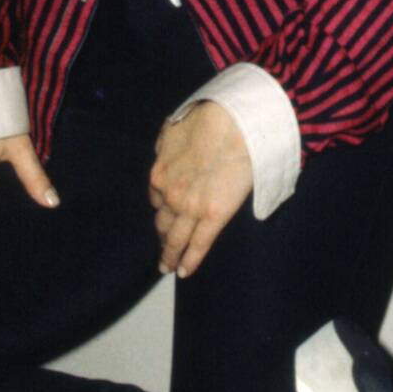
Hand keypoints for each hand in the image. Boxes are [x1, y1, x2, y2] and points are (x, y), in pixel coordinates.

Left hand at [148, 102, 252, 276]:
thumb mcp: (175, 127)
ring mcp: (189, 208)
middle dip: (161, 236)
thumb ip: (167, 144)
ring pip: (175, 239)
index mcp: (159, 173)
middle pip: (162, 222)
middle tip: (163, 248)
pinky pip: (198, 244)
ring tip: (169, 267)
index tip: (166, 214)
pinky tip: (184, 272)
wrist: (235, 124)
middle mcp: (169, 195)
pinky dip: (190, 260)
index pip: (157, 198)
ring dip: (170, 255)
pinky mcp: (213, 216)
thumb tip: (165, 150)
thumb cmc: (210, 119)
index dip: (162, 207)